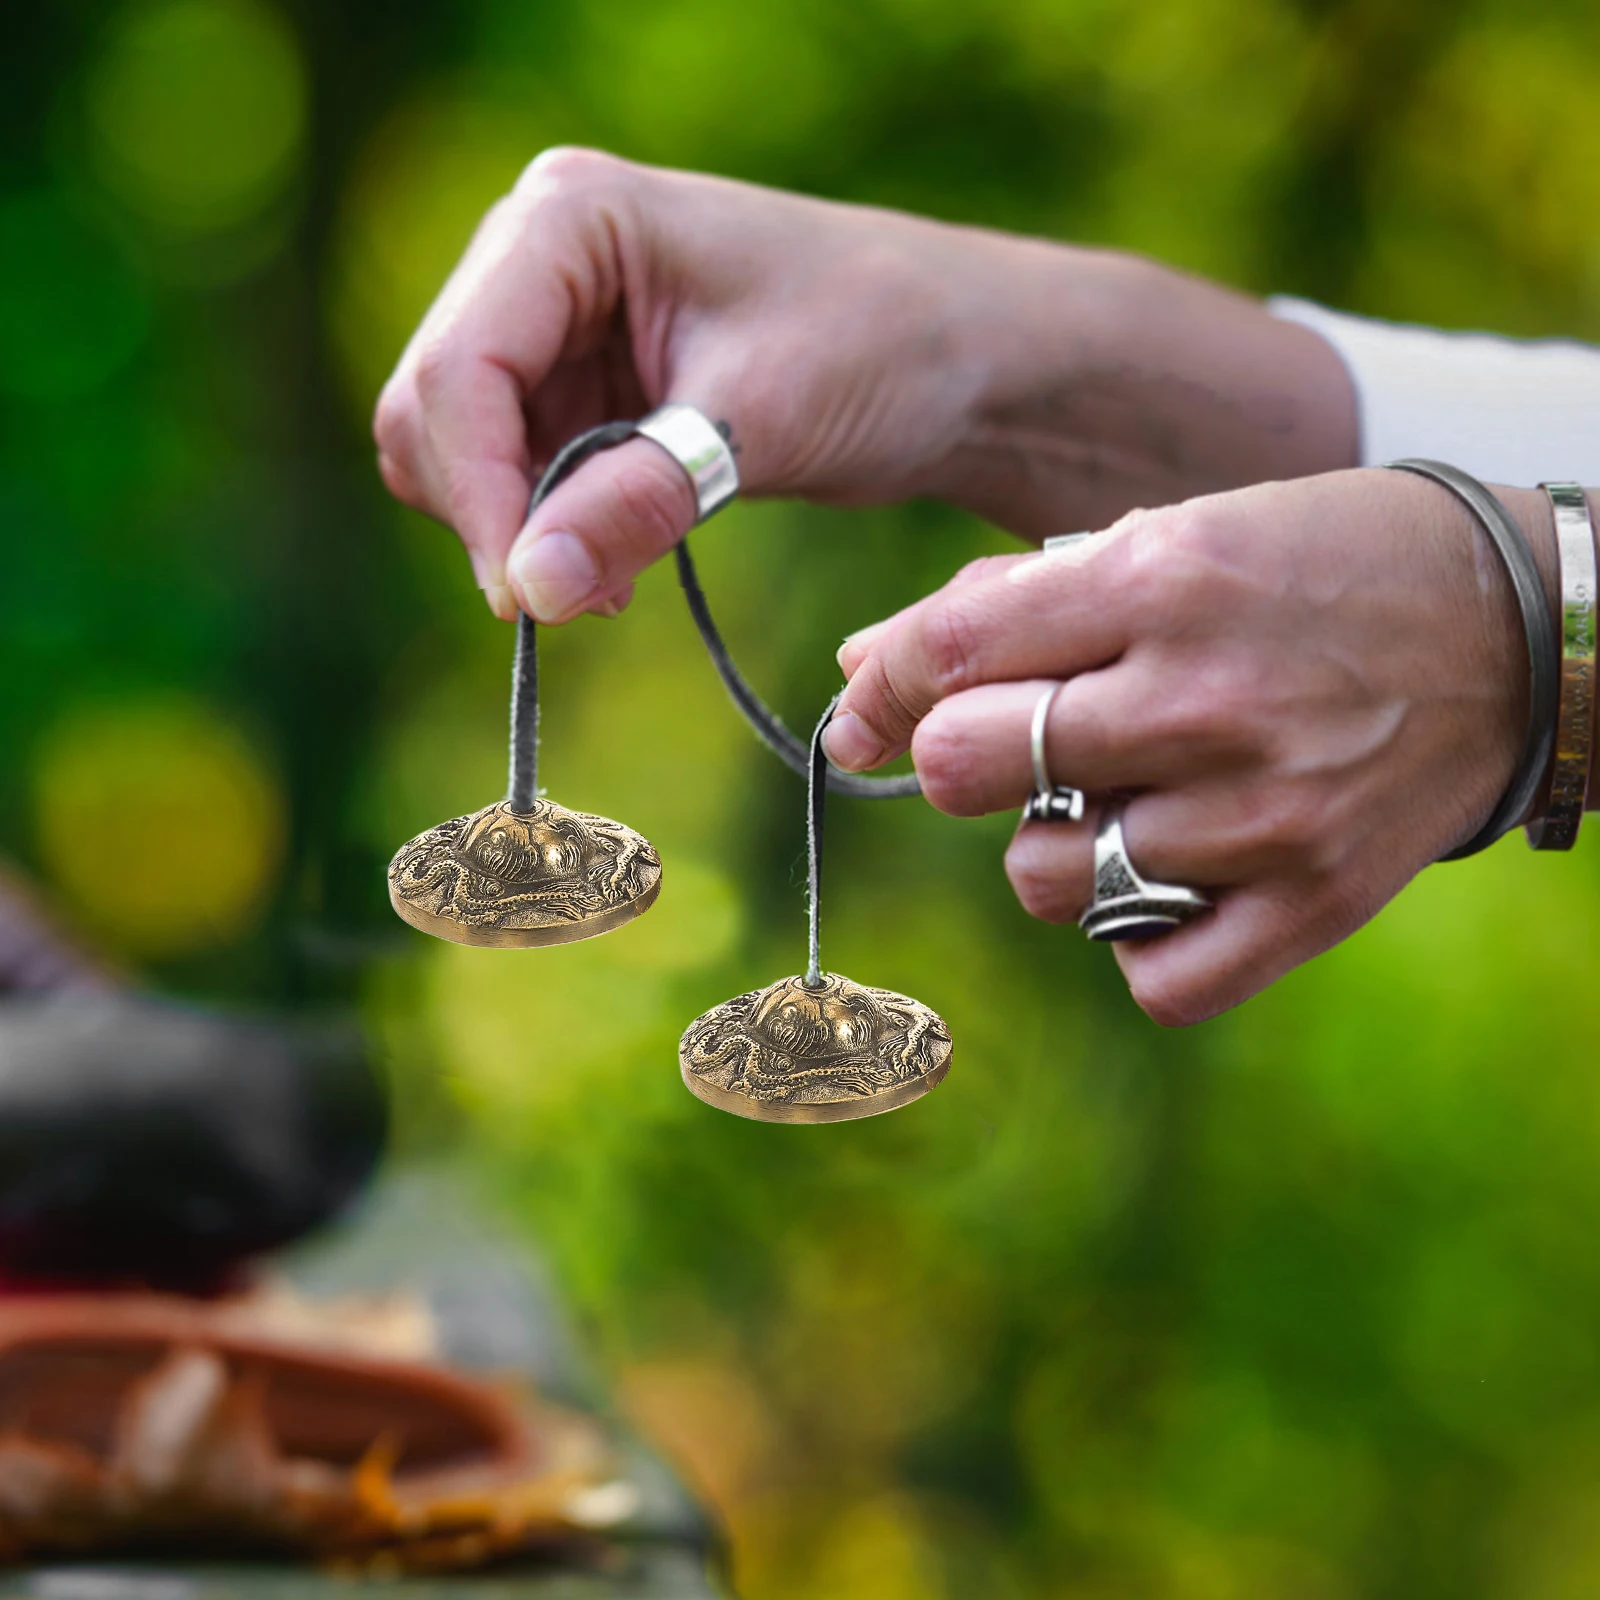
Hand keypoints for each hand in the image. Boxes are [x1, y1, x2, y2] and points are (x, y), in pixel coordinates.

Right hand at [374, 149, 1355, 623]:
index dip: (475, 491)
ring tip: (609, 587)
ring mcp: (556, 322)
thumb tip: (529, 591)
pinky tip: (614, 566)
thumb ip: (637, 499)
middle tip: (572, 602)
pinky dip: (550, 530)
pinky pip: (519, 473)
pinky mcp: (583, 382)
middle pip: (434, 408)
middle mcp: (539, 257)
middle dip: (492, 514)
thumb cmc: (879, 346)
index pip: (458, 366)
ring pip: (465, 451)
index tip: (525, 597)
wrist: (958, 357)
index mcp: (571, 220)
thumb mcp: (757, 423)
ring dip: (520, 533)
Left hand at [827, 469, 1554, 1023]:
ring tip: (1114, 804)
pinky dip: (1134, 941)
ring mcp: (1261, 814)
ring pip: (1044, 878)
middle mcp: (1204, 701)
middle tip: (1013, 745)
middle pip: (971, 765)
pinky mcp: (1312, 903)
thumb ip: (1009, 602)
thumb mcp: (1170, 539)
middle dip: (959, 758)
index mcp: (1163, 582)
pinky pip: (1154, 978)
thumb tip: (861, 668)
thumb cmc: (1310, 572)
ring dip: (1046, 847)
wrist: (1513, 631)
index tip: (869, 711)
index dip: (884, 685)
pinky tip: (1165, 882)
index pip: (954, 649)